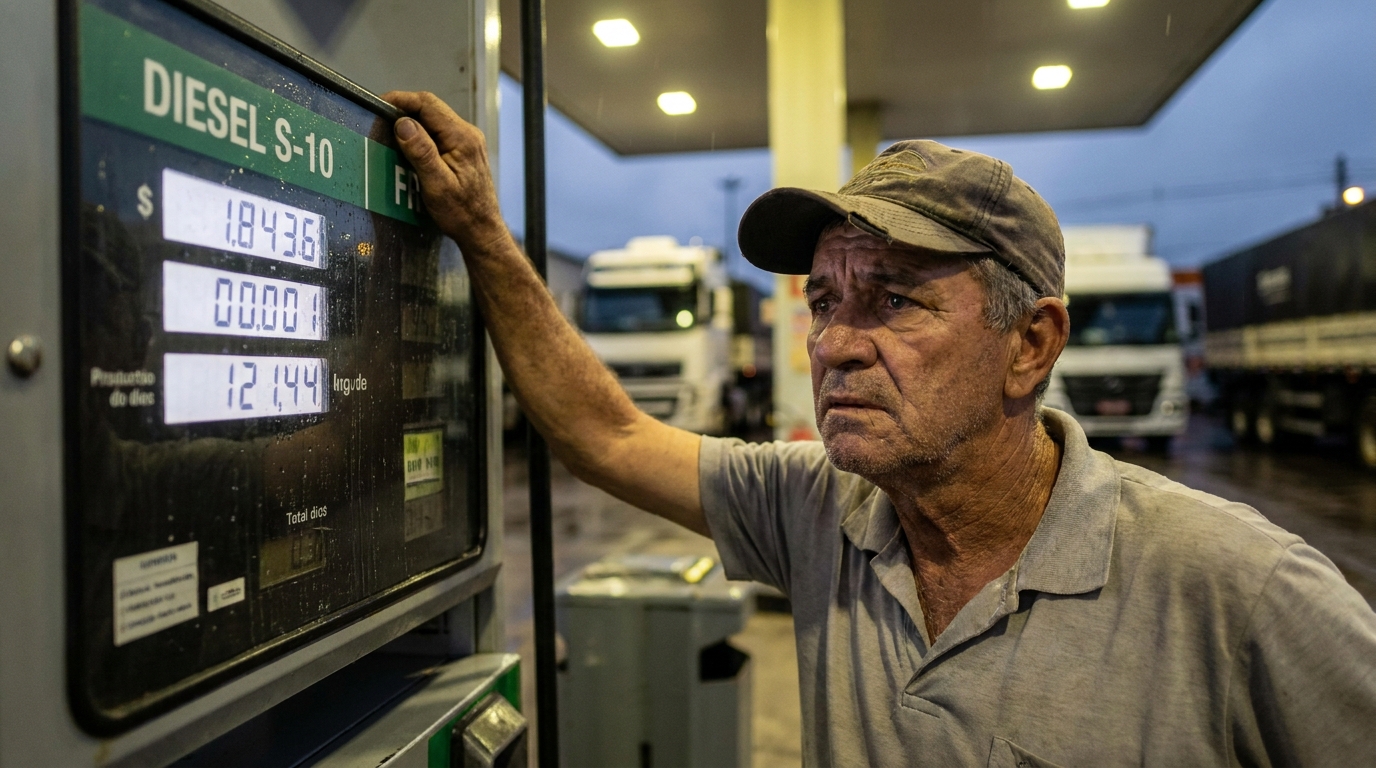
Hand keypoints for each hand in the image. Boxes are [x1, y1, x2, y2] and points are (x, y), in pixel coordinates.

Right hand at [381, 91, 505, 251]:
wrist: (481, 230)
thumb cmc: (462, 213)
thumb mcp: (437, 185)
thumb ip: (421, 152)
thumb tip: (403, 124)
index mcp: (462, 138)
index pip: (428, 104)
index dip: (401, 99)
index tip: (380, 104)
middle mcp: (467, 135)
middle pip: (430, 108)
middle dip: (404, 109)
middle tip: (380, 118)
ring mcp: (467, 142)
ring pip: (433, 120)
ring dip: (411, 123)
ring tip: (389, 131)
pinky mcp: (462, 151)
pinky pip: (437, 134)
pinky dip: (420, 135)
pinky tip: (407, 146)